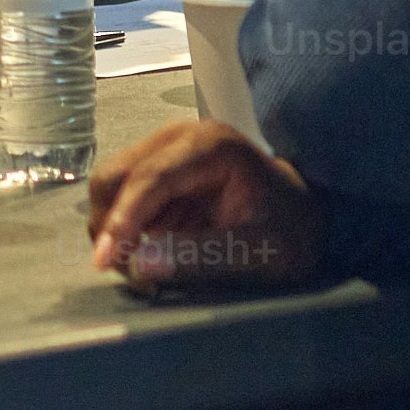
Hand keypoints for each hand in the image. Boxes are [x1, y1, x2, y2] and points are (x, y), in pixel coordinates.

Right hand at [85, 120, 321, 293]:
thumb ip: (204, 257)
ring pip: (111, 187)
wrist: (303, 219)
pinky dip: (124, 230)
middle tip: (122, 271)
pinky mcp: (159, 173)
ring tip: (140, 270)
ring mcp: (166, 152)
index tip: (106, 259)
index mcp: (211, 146)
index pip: (150, 177)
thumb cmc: (289, 233)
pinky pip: (123, 199)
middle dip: (111, 225)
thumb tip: (142, 263)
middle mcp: (181, 138)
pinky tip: (147, 257)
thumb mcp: (260, 253)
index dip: (123, 219)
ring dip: (114, 230)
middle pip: (117, 175)